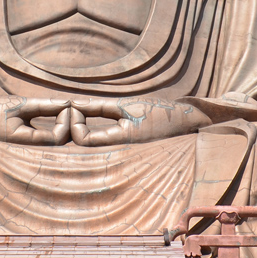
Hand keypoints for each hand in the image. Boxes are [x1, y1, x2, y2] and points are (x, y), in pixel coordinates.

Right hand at [0, 95, 73, 144]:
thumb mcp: (15, 104)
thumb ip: (42, 106)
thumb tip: (67, 103)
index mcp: (23, 144)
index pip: (58, 138)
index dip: (67, 120)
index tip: (67, 103)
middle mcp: (25, 152)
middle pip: (58, 143)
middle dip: (68, 124)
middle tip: (72, 105)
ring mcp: (23, 150)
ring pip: (51, 141)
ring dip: (60, 124)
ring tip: (63, 107)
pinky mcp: (21, 145)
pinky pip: (42, 138)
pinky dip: (51, 126)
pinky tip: (53, 112)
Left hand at [69, 97, 211, 146]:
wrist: (184, 122)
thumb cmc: (158, 113)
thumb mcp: (127, 106)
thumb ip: (98, 107)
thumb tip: (74, 104)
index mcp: (119, 142)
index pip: (82, 139)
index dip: (73, 122)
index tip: (75, 104)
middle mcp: (117, 153)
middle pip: (81, 145)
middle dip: (72, 126)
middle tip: (72, 106)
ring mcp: (118, 153)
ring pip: (88, 145)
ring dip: (79, 127)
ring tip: (79, 109)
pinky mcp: (119, 150)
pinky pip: (97, 143)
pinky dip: (88, 129)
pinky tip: (89, 114)